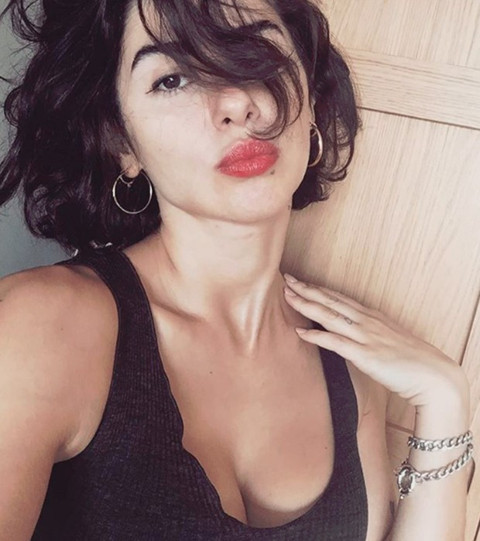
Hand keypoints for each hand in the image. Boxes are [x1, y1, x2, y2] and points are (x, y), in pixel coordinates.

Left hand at [283, 274, 467, 407]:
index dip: (318, 289)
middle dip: (307, 289)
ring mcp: (365, 337)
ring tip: (288, 296)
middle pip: (331, 301)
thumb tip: (355, 332)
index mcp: (372, 316)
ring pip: (330, 316)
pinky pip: (336, 343)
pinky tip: (300, 331)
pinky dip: (317, 336)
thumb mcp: (390, 338)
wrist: (434, 377)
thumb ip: (372, 332)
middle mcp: (367, 322)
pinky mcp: (365, 355)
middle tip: (287, 279)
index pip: (339, 298)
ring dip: (307, 305)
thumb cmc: (414, 360)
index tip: (301, 281)